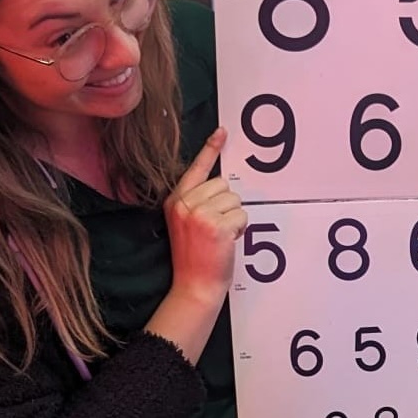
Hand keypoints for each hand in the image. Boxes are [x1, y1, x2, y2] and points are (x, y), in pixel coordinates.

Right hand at [163, 127, 247, 308]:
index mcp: (175, 200)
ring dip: (234, 217)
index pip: (196, 169)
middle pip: (223, 185)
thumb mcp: (185, 223)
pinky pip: (242, 215)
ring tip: (219, 236)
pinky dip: (240, 229)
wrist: (193, 285)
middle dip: (227, 205)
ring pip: (235, 199)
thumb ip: (197, 202)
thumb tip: (222, 185)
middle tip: (215, 228)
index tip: (222, 132)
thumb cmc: (195, 256)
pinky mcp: (216, 226)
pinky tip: (226, 242)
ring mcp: (200, 214)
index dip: (210, 150)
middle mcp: (185, 204)